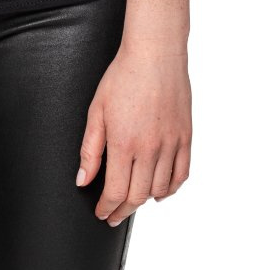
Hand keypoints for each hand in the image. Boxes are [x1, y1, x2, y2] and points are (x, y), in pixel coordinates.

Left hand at [75, 43, 191, 225]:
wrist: (154, 54)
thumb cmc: (122, 77)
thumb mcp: (97, 111)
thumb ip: (90, 149)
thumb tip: (83, 180)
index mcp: (124, 142)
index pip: (116, 191)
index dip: (107, 207)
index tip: (101, 213)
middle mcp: (150, 148)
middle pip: (138, 196)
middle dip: (123, 210)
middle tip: (114, 215)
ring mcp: (171, 144)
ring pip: (160, 189)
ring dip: (145, 201)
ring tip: (133, 201)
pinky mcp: (185, 137)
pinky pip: (182, 174)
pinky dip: (170, 188)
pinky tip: (159, 190)